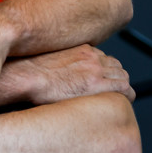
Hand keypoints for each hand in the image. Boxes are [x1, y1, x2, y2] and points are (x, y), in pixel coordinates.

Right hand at [4, 45, 134, 104]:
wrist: (25, 76)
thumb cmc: (30, 72)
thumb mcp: (49, 61)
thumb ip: (64, 63)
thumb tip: (64, 74)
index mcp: (80, 49)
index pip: (105, 58)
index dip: (107, 71)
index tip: (104, 80)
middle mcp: (91, 56)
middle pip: (117, 66)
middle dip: (117, 78)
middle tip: (111, 92)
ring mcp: (95, 69)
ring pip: (123, 77)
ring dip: (122, 87)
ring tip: (117, 99)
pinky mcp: (96, 84)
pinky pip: (123, 89)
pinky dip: (125, 96)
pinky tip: (121, 103)